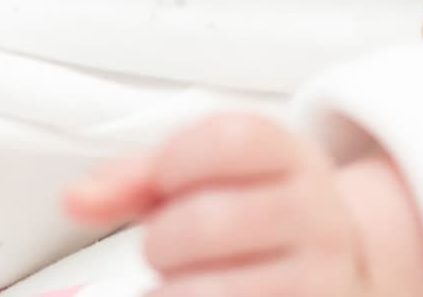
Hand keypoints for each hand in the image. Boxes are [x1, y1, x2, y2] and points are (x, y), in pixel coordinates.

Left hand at [65, 113, 422, 296]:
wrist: (343, 275)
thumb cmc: (262, 224)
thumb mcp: (219, 179)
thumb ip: (145, 178)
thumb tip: (79, 198)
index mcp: (292, 161)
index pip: (229, 141)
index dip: (174, 162)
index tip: (163, 183)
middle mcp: (317, 217)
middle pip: (207, 220)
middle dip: (163, 242)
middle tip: (168, 249)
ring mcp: (318, 279)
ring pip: (207, 290)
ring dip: (172, 292)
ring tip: (184, 284)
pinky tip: (196, 296)